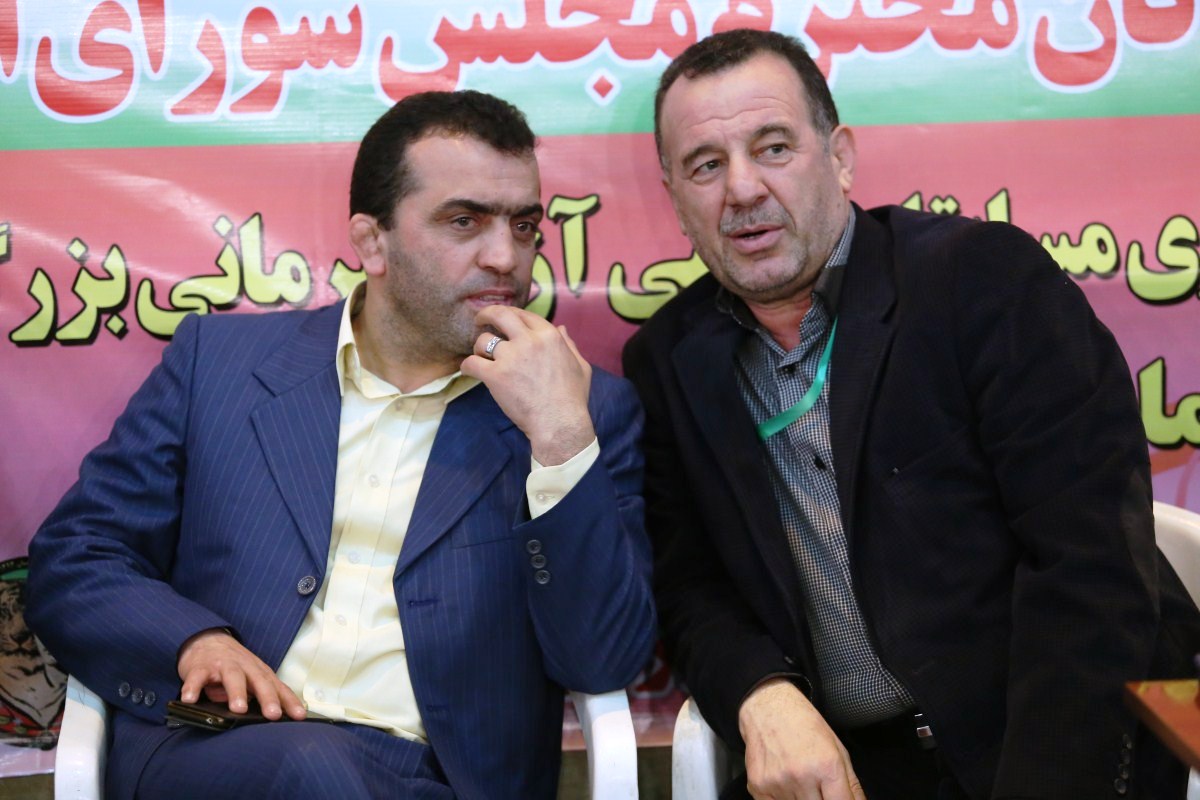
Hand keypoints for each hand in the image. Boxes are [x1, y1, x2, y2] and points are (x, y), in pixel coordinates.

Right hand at [177, 629, 305, 720]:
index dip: (289, 701)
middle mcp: (245, 667)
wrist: (205, 639)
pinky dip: (193, 688)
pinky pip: (196, 677)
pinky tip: (189, 700)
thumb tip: (270, 720)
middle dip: (268, 698)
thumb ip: (259, 696)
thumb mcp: (250, 678)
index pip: (278, 687)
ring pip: (232, 676)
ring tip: (239, 709)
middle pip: (259, 681)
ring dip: (236, 692)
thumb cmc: (233, 666)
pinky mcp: (200, 667)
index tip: (300, 716)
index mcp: (259, 672)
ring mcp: (223, 665)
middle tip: (273, 715)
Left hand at [461, 306, 594, 465]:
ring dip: (479, 348)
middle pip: (500, 315)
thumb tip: (562, 328)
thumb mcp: (580, 366)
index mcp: (549, 336)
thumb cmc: (573, 398)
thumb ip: (570, 345)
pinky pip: (471, 363)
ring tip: (482, 357)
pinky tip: (470, 370)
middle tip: (479, 320)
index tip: (503, 321)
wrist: (560, 423)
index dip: (511, 315)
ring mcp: (511, 357)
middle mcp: (529, 341)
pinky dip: (467, 366)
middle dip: (486, 314)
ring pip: (483, 341)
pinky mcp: (496, 376)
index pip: (524, 314)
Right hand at [738, 679, 864, 799]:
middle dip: (820, 799)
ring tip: (797, 778)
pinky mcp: (759, 786)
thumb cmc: (803, 723)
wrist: (768, 706)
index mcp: (827, 766)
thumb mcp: (837, 748)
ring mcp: (779, 782)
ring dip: (800, 798)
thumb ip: (851, 784)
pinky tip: (783, 784)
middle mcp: (802, 776)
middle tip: (816, 784)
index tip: (836, 797)